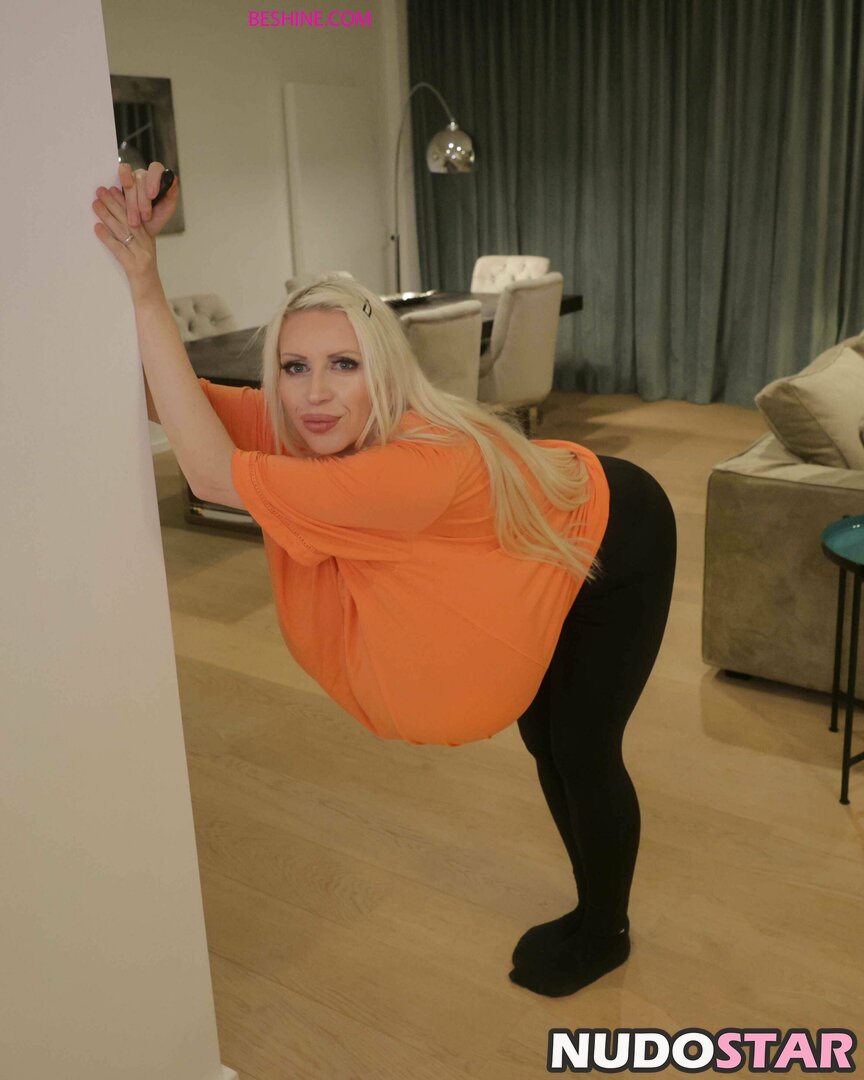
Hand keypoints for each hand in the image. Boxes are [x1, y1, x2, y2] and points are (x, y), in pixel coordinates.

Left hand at [92, 184, 161, 301]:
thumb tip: (115, 224)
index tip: (112, 189)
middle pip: (129, 219)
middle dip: (113, 203)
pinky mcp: (135, 267)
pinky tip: (97, 228)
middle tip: (100, 191)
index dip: (124, 201)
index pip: (136, 215)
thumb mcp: (141, 256)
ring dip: (107, 216)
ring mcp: (142, 256)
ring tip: (95, 204)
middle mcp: (147, 245)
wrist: (151, 300)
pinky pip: (119, 249)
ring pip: (123, 231)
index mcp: (148, 240)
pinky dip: (107, 238)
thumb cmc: (143, 279)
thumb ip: (132, 240)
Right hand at [118, 161, 178, 233]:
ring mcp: (130, 177)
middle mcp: (143, 175)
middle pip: (141, 178)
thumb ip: (172, 194)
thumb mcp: (167, 209)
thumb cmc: (156, 218)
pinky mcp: (118, 181)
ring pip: (129, 181)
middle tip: (145, 217)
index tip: (152, 196)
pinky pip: (120, 173)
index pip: (155, 169)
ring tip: (135, 220)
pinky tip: (120, 194)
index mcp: (157, 178)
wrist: (141, 231)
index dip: (153, 180)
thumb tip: (174, 179)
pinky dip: (122, 180)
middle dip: (142, 200)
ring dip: (132, 202)